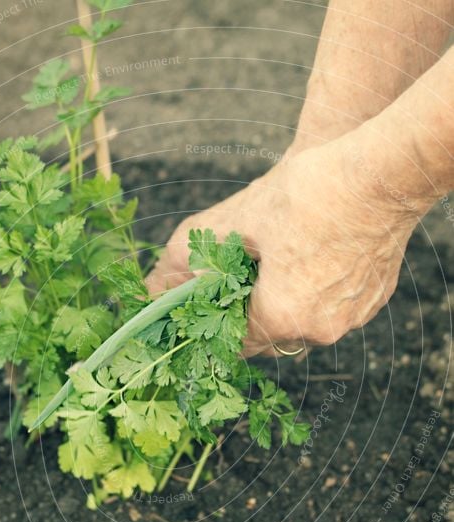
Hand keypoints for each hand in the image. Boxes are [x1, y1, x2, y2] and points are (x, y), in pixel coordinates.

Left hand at [146, 132, 422, 355]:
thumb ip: (186, 261)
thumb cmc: (308, 192)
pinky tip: (307, 258)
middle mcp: (319, 330)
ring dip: (280, 304)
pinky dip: (313, 294)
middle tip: (234, 277)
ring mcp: (351, 319)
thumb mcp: (235, 222)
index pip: (233, 343)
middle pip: (267, 337)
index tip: (201, 307)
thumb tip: (147, 290)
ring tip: (272, 262)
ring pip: (300, 325)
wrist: (383, 170)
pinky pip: (330, 310)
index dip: (211, 325)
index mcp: (282, 316)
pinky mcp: (373, 300)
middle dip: (245, 312)